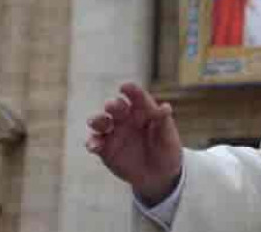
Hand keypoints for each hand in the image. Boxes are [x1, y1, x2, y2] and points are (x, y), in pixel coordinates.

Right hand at [86, 82, 182, 204]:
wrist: (159, 173)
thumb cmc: (166, 147)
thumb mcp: (167, 134)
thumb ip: (163, 120)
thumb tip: (165, 107)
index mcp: (141, 110)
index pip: (136, 97)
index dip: (131, 90)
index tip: (125, 87)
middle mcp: (125, 118)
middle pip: (116, 107)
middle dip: (113, 105)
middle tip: (111, 106)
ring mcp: (113, 133)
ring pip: (100, 122)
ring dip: (97, 120)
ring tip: (96, 122)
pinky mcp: (105, 149)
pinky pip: (95, 143)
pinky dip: (92, 143)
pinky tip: (94, 146)